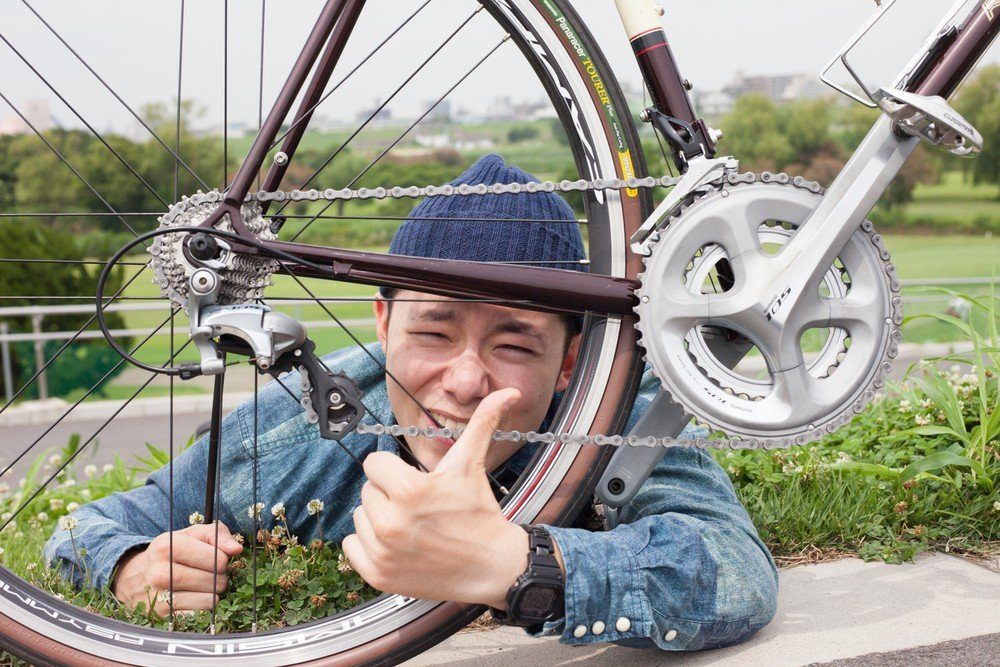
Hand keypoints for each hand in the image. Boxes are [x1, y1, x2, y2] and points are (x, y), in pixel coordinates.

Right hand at [112, 521, 243, 615]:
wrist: (133, 578)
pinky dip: (202, 609)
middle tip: (212, 574)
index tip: (217, 559)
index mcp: (167, 546)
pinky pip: (199, 616)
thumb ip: (216, 534)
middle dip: (220, 578)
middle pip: (214, 581)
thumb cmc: (170, 553)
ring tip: (202, 586)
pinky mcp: (162, 618)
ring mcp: (159, 597)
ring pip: (209, 600)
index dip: (224, 560)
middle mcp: (159, 572)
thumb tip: (237, 549)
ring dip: (213, 594)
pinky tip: (194, 599)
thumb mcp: (190, 535)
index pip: (217, 558)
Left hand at [342, 388, 532, 608]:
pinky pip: (350, 546)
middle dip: (389, 493)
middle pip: (367, 490)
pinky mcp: (378, 575)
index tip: (415, 481)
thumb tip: (508, 390)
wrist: (492, 566)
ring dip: (379, 517)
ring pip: (359, 516)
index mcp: (410, 491)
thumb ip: (483, 422)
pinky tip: (396, 544)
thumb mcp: (472, 465)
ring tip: (410, 525)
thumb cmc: (479, 513)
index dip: (395, 469)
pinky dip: (368, 544)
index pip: (374, 464)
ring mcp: (383, 552)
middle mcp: (391, 523)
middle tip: (418, 506)